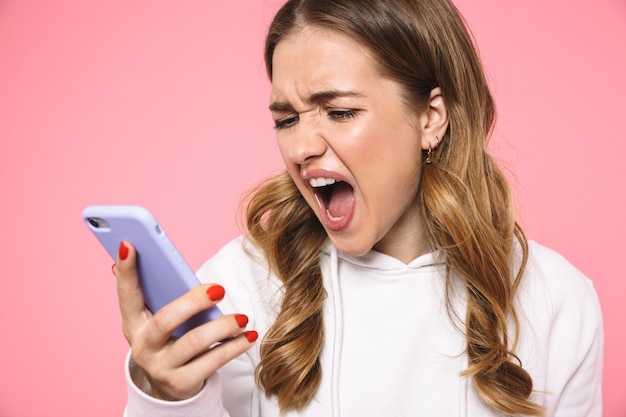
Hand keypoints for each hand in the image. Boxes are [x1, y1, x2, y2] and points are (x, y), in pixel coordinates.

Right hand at [113, 241, 257, 400]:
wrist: (172, 385)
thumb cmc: (170, 338)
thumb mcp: (159, 317)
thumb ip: (157, 291)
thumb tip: (139, 254)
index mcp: (133, 323)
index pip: (127, 293)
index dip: (126, 270)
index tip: (129, 243)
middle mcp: (142, 346)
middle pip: (165, 320)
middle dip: (193, 302)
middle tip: (219, 289)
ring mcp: (161, 367)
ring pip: (193, 343)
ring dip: (222, 327)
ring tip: (242, 318)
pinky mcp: (182, 383)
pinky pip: (212, 362)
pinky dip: (234, 347)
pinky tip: (249, 336)